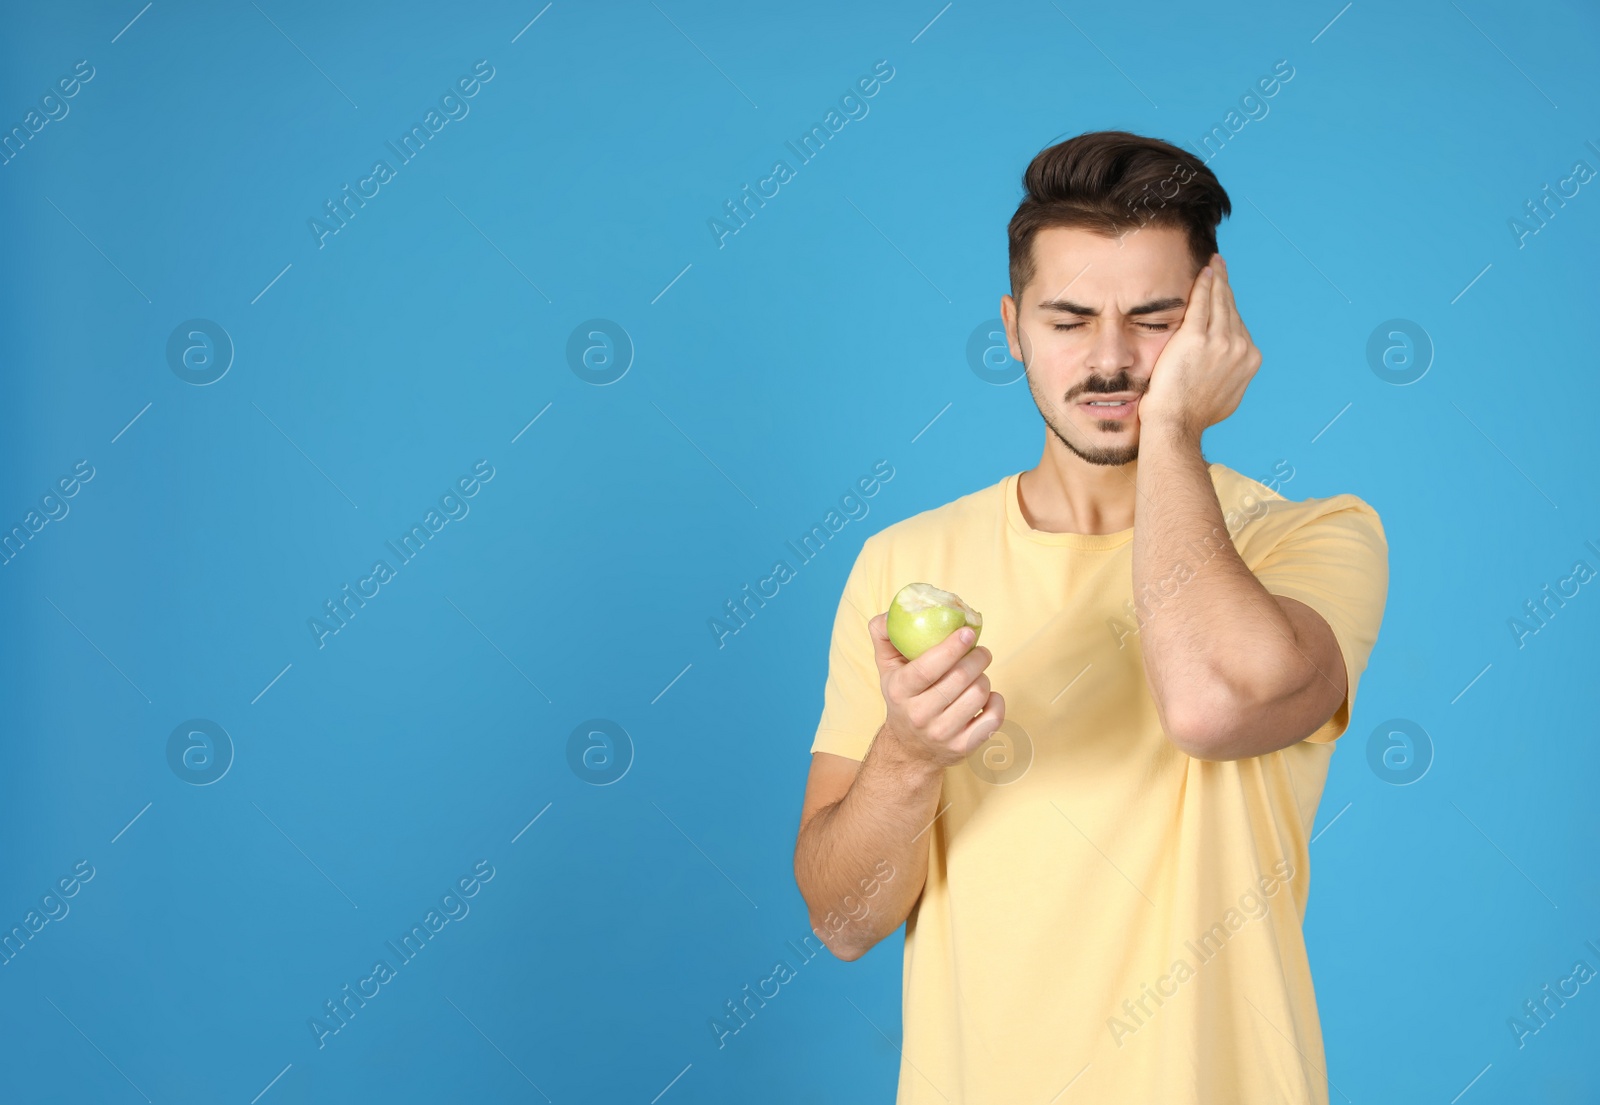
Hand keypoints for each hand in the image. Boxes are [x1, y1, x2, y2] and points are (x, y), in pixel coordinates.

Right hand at [868, 612, 1004, 767]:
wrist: (910, 748)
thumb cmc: (903, 697)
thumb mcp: (887, 668)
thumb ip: (884, 635)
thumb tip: (894, 610)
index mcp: (900, 691)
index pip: (928, 668)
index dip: (951, 648)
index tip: (968, 632)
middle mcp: (919, 715)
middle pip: (959, 679)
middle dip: (977, 658)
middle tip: (981, 651)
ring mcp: (942, 734)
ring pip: (978, 694)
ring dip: (984, 678)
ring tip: (977, 675)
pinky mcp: (963, 747)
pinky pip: (993, 718)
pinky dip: (996, 701)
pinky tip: (987, 696)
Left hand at [1137, 253, 1261, 441]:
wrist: (1177, 424)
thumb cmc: (1192, 415)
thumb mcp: (1225, 395)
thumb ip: (1231, 375)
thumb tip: (1230, 370)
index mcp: (1249, 360)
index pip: (1239, 325)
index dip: (1230, 308)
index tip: (1225, 294)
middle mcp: (1240, 348)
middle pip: (1231, 310)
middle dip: (1225, 287)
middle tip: (1220, 268)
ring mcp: (1220, 342)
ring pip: (1219, 302)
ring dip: (1216, 280)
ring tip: (1214, 265)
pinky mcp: (1196, 337)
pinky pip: (1202, 303)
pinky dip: (1205, 285)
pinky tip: (1205, 272)